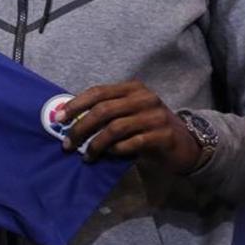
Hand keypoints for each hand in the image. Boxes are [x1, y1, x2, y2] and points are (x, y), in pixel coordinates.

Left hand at [58, 81, 201, 174]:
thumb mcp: (128, 114)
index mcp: (132, 88)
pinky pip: (132, 143)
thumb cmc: (149, 128)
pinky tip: (108, 155)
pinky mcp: (163, 135)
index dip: (76, 104)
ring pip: (115, 128)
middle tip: (68, 143)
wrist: (185, 144)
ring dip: (95, 144)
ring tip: (86, 156)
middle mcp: (144, 98)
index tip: (59, 118)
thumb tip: (69, 120)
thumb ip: (106, 113)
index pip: (98, 92)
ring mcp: (155, 116)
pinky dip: (116, 150)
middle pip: (104, 110)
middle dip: (81, 127)